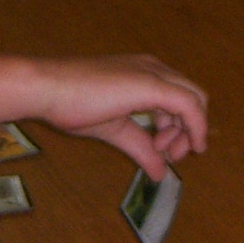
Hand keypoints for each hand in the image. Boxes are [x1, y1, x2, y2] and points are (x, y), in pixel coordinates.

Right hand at [32, 54, 209, 176]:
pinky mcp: (152, 84)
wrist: (47, 89)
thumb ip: (140, 147)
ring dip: (188, 131)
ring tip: (163, 150)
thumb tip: (160, 174)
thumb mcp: (115, 130)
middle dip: (188, 129)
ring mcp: (154, 74)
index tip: (164, 149)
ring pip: (195, 99)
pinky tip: (189, 146)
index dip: (179, 125)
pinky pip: (189, 105)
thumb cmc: (72, 104)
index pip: (178, 97)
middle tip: (170, 153)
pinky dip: (195, 127)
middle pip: (193, 97)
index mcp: (144, 73)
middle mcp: (153, 68)